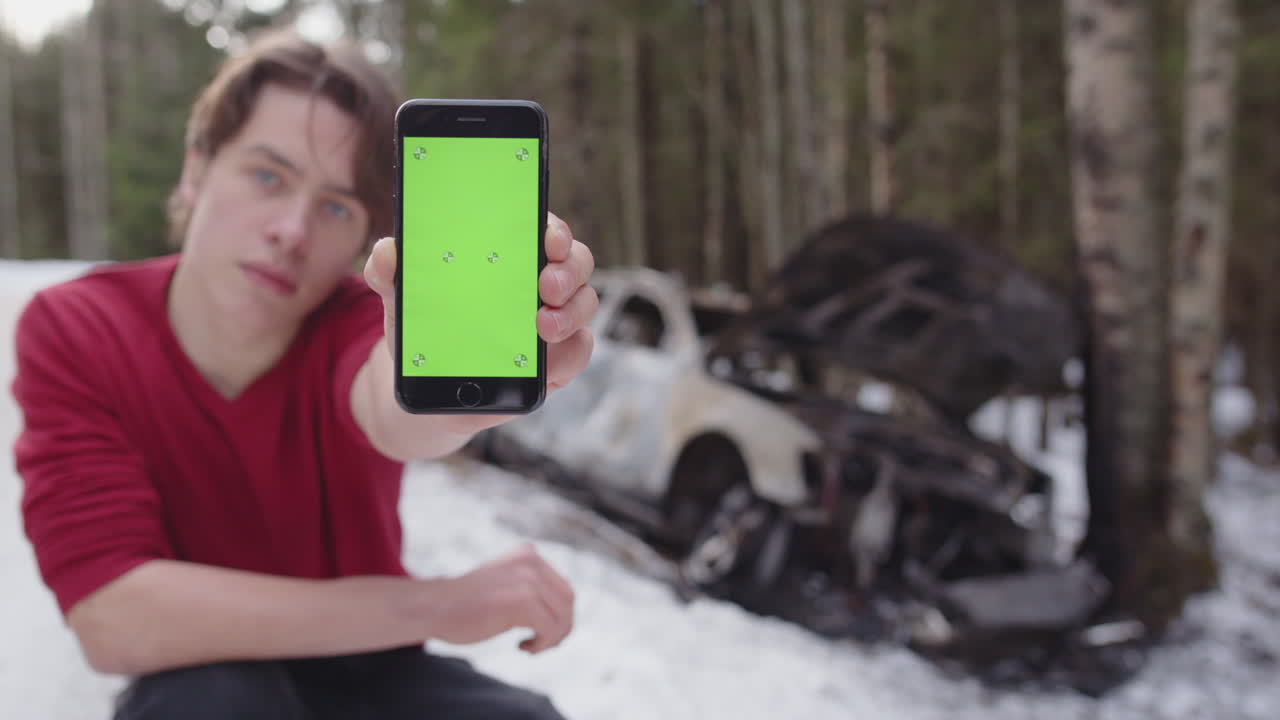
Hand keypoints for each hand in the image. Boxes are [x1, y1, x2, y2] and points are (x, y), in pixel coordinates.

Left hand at [363, 211, 596, 393]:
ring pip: (584, 303)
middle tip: (546, 284)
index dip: (553, 228)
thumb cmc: (428, 332)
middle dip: (569, 269)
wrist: (434, 389)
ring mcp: (555, 320)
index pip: (541, 229)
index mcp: (509, 256)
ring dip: (571, 312)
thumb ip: (391, 274)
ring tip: (544, 326)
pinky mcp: (558, 359)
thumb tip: (388, 250)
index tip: (548, 236)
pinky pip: (579, 350)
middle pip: (576, 262)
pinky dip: (568, 353)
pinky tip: (548, 362)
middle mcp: (539, 282)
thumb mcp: (405, 301)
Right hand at [421, 544, 574, 653]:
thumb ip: (529, 587)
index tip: (541, 632)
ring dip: (552, 638)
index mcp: (528, 554)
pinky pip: (550, 628)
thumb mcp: (504, 583)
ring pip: (562, 617)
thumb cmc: (465, 603)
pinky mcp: (522, 601)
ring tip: (531, 647)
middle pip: (568, 601)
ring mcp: (527, 580)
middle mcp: (531, 561)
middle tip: (541, 644)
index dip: (560, 614)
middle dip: (561, 627)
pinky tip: (522, 647)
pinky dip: (542, 644)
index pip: (563, 587)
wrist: (434, 607)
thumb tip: (564, 613)